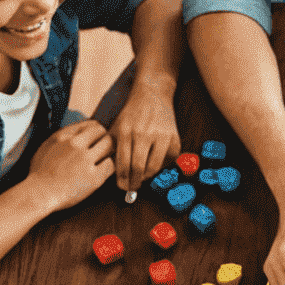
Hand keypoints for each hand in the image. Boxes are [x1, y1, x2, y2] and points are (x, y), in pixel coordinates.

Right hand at [27, 120, 115, 209]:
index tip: (97, 136)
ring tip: (106, 157)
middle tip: (105, 146)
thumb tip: (76, 134)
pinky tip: (105, 170)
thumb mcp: (46, 147)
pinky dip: (111, 165)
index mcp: (62, 136)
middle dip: (104, 137)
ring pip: (109, 144)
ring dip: (110, 150)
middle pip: (101, 131)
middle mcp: (75, 144)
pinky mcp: (94, 176)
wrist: (40, 193)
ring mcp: (85, 159)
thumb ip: (62, 138)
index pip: (88, 124)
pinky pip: (111, 164)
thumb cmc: (40, 174)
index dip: (96, 130)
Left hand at [108, 77, 181, 196]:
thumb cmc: (132, 114)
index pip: (123, 163)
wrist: (153, 95)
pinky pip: (168, 160)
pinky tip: (154, 163)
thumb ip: (112, 147)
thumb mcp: (117, 126)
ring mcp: (160, 136)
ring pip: (154, 167)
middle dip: (135, 182)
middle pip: (138, 168)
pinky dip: (162, 166)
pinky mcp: (173, 138)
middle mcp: (143, 134)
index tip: (123, 188)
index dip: (122, 180)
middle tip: (133, 189)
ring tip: (142, 177)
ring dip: (147, 176)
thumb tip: (111, 172)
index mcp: (125, 131)